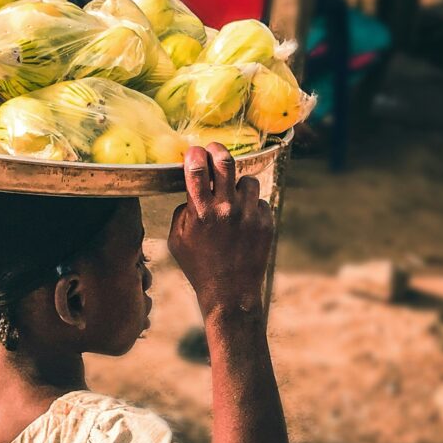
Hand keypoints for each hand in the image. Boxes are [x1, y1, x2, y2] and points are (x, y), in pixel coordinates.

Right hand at [168, 144, 273, 316]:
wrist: (230, 293)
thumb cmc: (199, 266)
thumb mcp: (177, 240)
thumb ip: (183, 211)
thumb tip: (193, 191)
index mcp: (201, 212)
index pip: (198, 169)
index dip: (195, 154)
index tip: (194, 151)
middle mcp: (227, 209)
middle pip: (225, 162)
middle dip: (217, 150)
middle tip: (214, 150)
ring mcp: (249, 215)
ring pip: (247, 180)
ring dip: (237, 186)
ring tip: (232, 200)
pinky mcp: (266, 222)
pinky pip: (259, 201)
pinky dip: (250, 207)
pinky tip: (243, 222)